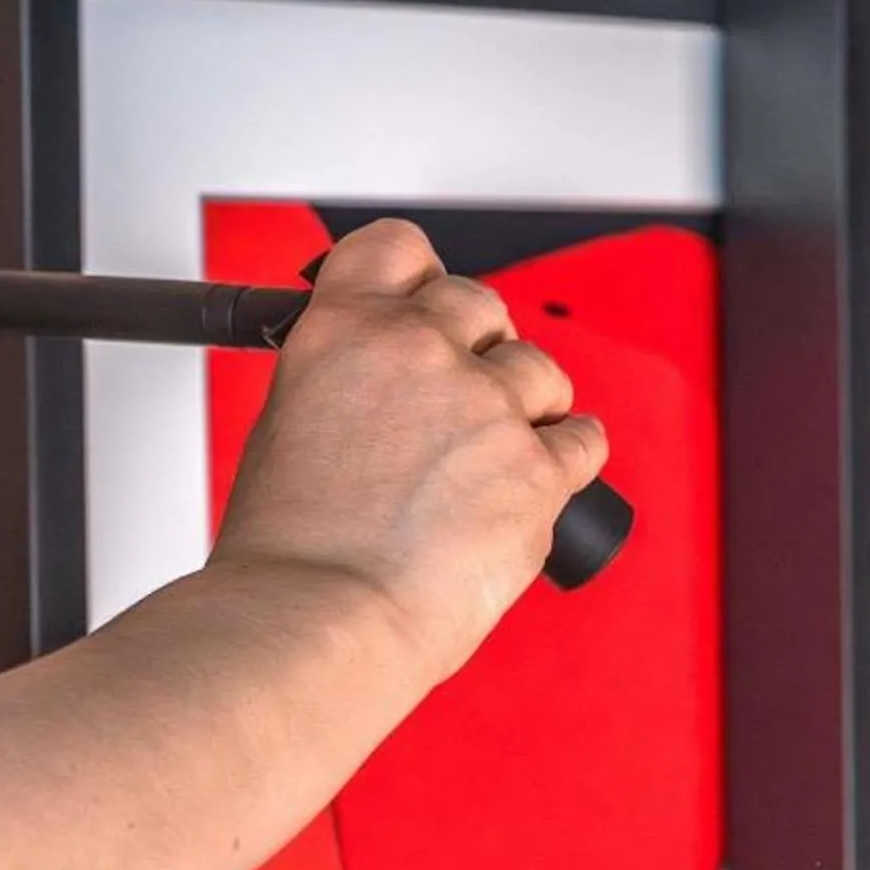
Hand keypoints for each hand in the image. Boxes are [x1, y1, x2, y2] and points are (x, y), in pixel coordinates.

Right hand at [211, 220, 609, 686]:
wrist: (318, 621)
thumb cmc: (289, 552)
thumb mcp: (285, 426)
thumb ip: (344, 381)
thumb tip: (381, 385)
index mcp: (343, 329)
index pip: (399, 248)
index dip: (421, 276)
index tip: (425, 303)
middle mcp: (417, 350)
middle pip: (481, 304)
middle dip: (478, 349)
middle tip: (460, 403)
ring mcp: (485, 406)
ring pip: (539, 370)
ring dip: (527, 405)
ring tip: (493, 460)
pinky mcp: (536, 467)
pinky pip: (584, 439)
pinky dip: (570, 457)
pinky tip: (539, 483)